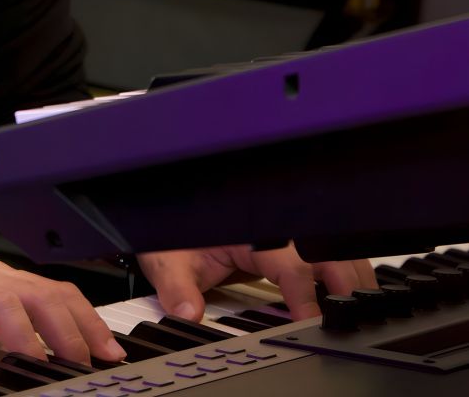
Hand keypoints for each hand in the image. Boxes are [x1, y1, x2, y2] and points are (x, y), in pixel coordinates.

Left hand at [136, 243, 376, 321]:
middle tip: (355, 317)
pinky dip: (341, 268)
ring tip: (362, 307)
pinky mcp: (286, 239)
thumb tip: (188, 312)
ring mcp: (283, 229)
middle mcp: (271, 225)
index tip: (312, 322)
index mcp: (249, 229)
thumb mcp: (169, 259)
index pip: (290, 263)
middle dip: (344, 281)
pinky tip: (348, 294)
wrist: (170, 210)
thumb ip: (177, 288)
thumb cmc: (172, 232)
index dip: (304, 294)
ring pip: (331, 247)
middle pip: (323, 249)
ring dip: (348, 274)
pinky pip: (323, 249)